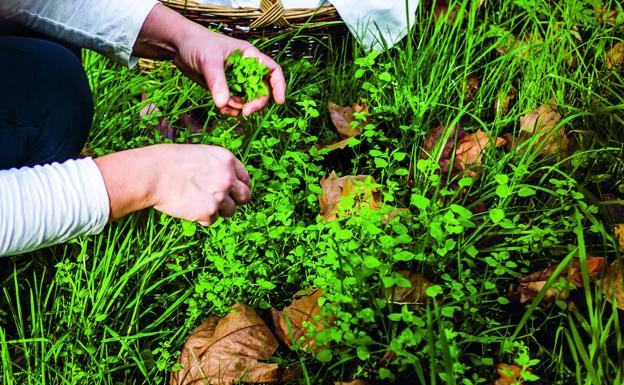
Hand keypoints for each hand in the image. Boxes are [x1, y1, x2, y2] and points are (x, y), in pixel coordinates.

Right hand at [94, 144, 251, 225]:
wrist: (152, 173)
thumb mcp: (200, 155)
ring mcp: (220, 195)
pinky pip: (212, 220)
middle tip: (223, 203)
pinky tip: (188, 207)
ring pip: (230, 211)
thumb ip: (217, 167)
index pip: (245, 178)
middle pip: (245, 196)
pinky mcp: (208, 212)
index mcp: (226, 159)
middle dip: (236, 201)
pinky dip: (201, 218)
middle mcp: (228, 177)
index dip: (240, 187)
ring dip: (217, 210)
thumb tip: (227, 181)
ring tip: (196, 202)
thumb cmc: (169, 162)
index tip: (234, 193)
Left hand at [134, 4, 285, 116]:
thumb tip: (223, 103)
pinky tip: (220, 108)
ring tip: (225, 108)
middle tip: (245, 111)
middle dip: (255, 103)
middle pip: (262, 91)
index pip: (272, 71)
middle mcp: (246, 70)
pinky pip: (234, 104)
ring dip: (240, 108)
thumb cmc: (197, 44)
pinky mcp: (225, 89)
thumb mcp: (209, 61)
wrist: (178, 46)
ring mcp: (236, 80)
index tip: (279, 101)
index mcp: (249, 57)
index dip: (279, 86)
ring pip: (247, 100)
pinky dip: (229, 109)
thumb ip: (217, 82)